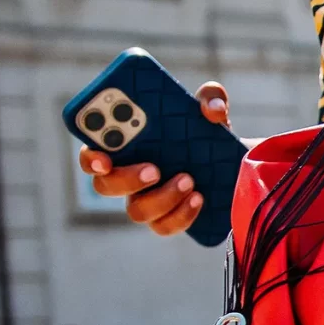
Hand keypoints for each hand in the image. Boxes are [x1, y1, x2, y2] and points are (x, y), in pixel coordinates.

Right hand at [79, 82, 228, 236]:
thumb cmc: (206, 131)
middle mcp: (128, 174)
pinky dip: (181, 214)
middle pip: (106, 186)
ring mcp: (146, 199)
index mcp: (125, 146)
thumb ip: (210, 98)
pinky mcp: (168, 217)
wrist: (233, 165)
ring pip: (137, 211)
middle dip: (126, 178)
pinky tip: (199, 198)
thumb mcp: (210, 109)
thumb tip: (212, 111)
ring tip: (188, 179)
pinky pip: (164, 226)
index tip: (103, 158)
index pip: (92, 153)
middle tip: (154, 169)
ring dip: (161, 197)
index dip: (90, 158)